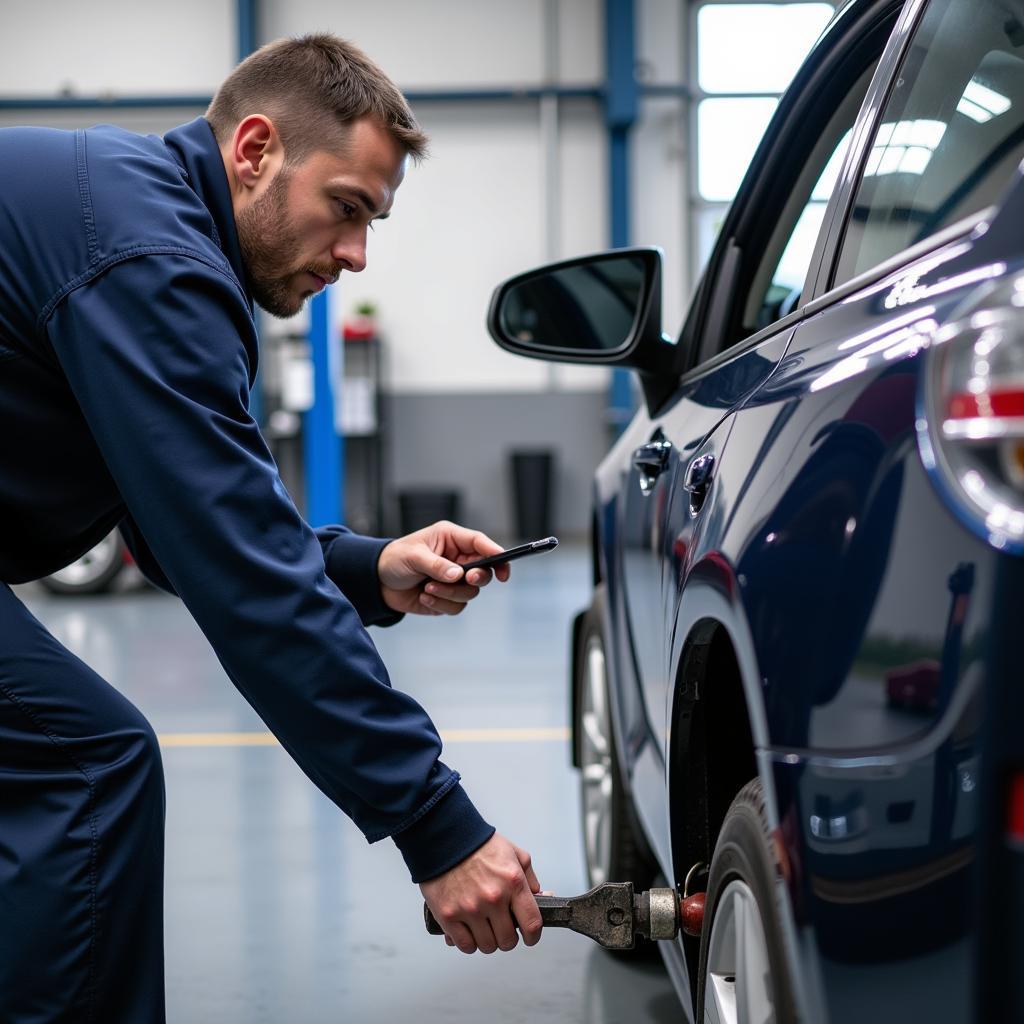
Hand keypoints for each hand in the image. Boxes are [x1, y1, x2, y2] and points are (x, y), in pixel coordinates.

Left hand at [378, 520, 511, 615]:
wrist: (379, 583)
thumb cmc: (395, 559)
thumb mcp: (413, 556)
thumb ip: (436, 565)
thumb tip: (457, 575)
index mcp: (451, 539)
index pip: (481, 544)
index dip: (496, 554)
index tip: (503, 569)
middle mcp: (457, 559)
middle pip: (484, 571)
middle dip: (475, 578)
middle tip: (463, 578)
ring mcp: (454, 580)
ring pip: (470, 592)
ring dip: (449, 593)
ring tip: (427, 587)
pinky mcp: (448, 598)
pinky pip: (456, 606)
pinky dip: (440, 604)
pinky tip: (424, 596)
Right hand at [420, 834, 541, 952]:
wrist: (446, 837)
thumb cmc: (479, 845)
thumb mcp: (514, 854)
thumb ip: (530, 878)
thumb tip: (541, 897)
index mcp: (513, 882)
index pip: (532, 923)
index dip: (534, 936)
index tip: (530, 937)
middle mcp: (493, 898)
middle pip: (508, 940)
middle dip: (508, 937)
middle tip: (502, 928)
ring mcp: (470, 909)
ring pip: (487, 946)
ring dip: (488, 940)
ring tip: (484, 927)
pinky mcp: (449, 915)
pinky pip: (465, 945)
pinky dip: (469, 943)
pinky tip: (469, 931)